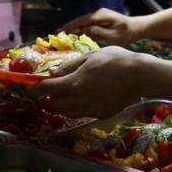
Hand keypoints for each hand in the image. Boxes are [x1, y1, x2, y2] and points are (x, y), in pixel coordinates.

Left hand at [29, 46, 144, 117]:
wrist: (141, 76)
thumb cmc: (116, 60)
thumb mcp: (90, 56)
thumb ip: (70, 66)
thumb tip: (53, 73)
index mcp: (75, 83)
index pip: (47, 89)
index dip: (36, 89)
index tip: (31, 88)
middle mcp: (80, 100)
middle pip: (55, 104)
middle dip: (50, 96)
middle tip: (54, 87)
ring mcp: (91, 109)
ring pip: (67, 112)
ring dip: (62, 104)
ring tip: (68, 93)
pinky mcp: (101, 114)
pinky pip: (82, 113)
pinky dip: (77, 107)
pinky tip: (85, 97)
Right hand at [59, 7, 143, 45]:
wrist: (138, 28)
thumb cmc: (127, 34)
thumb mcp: (113, 37)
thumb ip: (98, 32)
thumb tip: (84, 30)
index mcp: (100, 16)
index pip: (81, 21)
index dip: (69, 26)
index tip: (59, 32)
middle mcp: (99, 13)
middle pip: (80, 20)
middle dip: (69, 27)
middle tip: (57, 34)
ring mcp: (100, 15)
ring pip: (84, 21)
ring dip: (74, 27)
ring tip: (64, 35)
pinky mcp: (102, 19)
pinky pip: (88, 23)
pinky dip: (81, 28)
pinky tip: (77, 34)